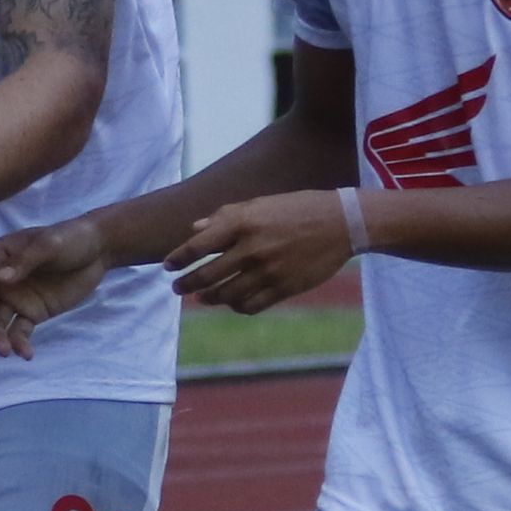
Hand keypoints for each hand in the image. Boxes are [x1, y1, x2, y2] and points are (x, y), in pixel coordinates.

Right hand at [0, 219, 108, 356]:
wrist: (99, 251)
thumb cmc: (70, 239)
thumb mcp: (49, 245)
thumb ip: (24, 261)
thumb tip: (0, 280)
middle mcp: (2, 280)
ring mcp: (17, 298)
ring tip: (7, 352)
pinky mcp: (33, 312)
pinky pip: (20, 331)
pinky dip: (20, 343)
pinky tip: (26, 354)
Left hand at [166, 189, 357, 315]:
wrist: (342, 223)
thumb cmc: (298, 208)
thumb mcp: (261, 203)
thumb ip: (226, 216)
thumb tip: (194, 229)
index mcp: (244, 222)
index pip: (199, 246)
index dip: (179, 258)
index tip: (168, 266)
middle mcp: (252, 248)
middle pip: (207, 275)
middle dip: (187, 284)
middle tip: (177, 288)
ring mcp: (268, 271)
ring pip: (226, 295)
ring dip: (209, 298)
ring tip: (202, 297)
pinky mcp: (283, 288)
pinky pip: (250, 305)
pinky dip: (236, 306)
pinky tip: (232, 303)